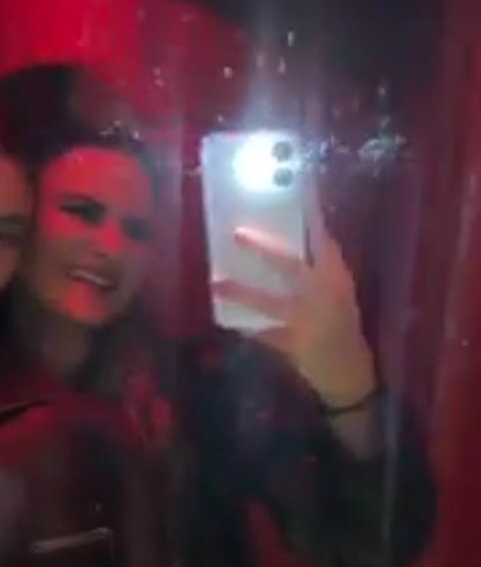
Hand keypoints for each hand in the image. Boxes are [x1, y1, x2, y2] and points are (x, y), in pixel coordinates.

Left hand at [212, 211, 375, 408]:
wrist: (351, 375)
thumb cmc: (344, 330)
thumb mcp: (340, 296)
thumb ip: (320, 271)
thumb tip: (298, 239)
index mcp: (338, 279)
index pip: (323, 240)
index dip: (311, 216)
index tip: (298, 190)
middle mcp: (325, 296)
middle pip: (290, 265)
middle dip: (263, 250)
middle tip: (236, 234)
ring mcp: (309, 322)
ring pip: (270, 302)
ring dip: (242, 292)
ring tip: (215, 284)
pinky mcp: (296, 347)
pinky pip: (265, 335)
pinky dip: (248, 329)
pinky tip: (229, 322)